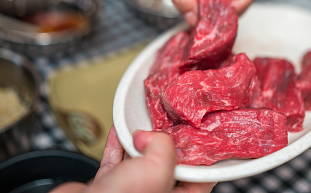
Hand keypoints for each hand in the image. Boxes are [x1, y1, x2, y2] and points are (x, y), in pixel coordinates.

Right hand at [51, 127, 215, 192]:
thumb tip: (150, 135)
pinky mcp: (108, 188)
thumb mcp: (158, 168)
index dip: (201, 157)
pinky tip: (117, 131)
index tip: (202, 138)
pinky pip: (115, 162)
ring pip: (141, 161)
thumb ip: (164, 145)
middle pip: (167, 166)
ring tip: (143, 124)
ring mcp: (131, 192)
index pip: (198, 178)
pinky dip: (117, 144)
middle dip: (167, 144)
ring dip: (140, 141)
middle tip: (170, 124)